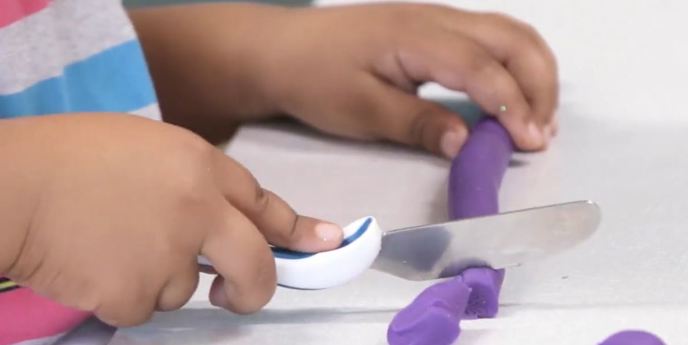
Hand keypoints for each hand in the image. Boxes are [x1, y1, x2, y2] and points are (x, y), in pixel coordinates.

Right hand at [0, 114, 342, 325]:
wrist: (10, 186)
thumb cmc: (69, 157)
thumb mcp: (145, 148)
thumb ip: (192, 182)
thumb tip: (220, 221)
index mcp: (199, 165)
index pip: (262, 203)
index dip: (297, 228)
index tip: (328, 242)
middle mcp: (198, 211)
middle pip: (254, 265)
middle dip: (254, 287)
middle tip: (235, 296)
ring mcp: (170, 255)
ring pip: (181, 289)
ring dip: (154, 278)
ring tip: (107, 243)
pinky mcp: (136, 293)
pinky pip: (141, 307)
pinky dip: (120, 295)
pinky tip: (92, 264)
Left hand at [132, 3, 557, 156]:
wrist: (279, 50)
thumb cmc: (313, 79)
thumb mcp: (361, 111)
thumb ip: (417, 124)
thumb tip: (468, 144)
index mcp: (417, 36)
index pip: (483, 67)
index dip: (513, 105)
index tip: (530, 143)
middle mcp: (436, 18)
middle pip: (511, 39)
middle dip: (538, 85)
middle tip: (540, 134)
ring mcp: (436, 18)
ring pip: (506, 33)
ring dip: (532, 73)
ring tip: (536, 119)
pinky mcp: (431, 28)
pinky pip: (489, 38)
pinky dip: (512, 66)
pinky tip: (509, 97)